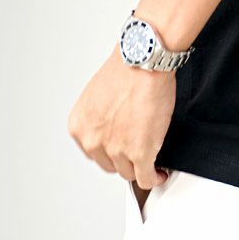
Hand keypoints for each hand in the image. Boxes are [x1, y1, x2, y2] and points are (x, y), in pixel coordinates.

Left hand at [68, 47, 175, 188]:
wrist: (144, 62)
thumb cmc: (125, 69)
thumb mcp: (98, 95)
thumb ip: (99, 117)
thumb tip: (111, 126)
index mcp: (79, 127)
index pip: (93, 152)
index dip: (109, 149)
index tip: (119, 149)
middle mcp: (93, 141)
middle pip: (109, 164)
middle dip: (123, 158)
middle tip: (136, 149)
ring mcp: (116, 149)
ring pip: (128, 172)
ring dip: (140, 168)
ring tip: (150, 162)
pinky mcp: (140, 153)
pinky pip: (146, 177)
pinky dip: (153, 177)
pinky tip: (159, 172)